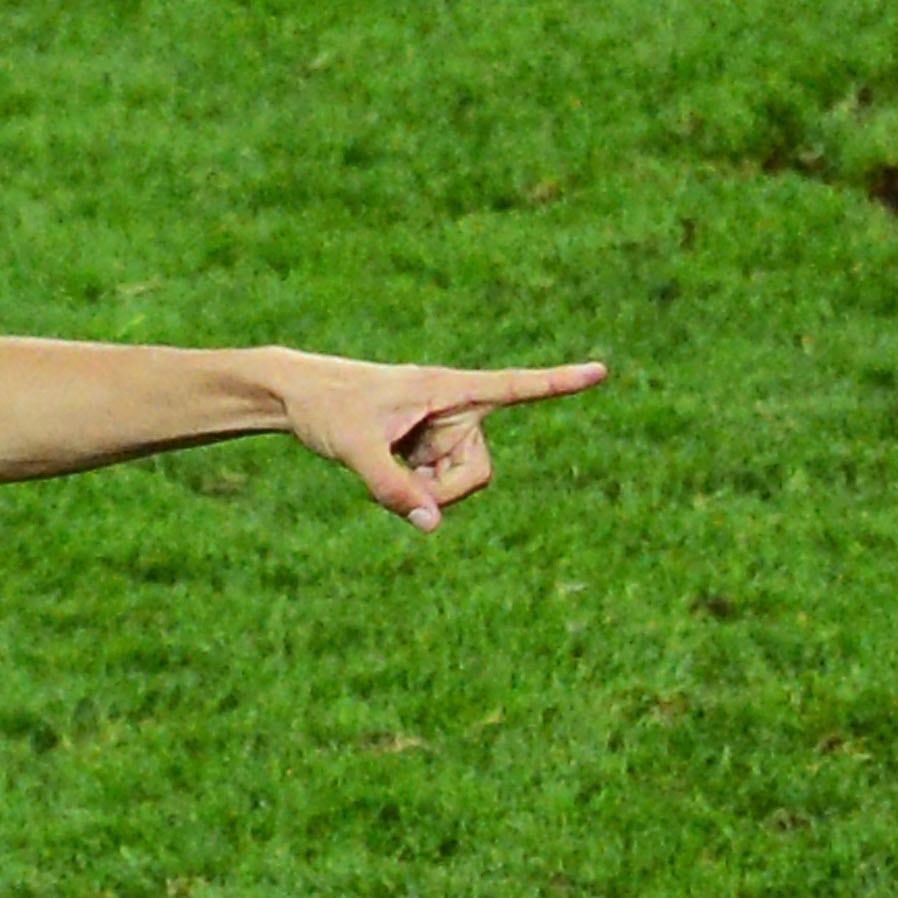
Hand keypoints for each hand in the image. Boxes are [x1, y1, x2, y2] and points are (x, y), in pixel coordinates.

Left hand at [279, 355, 610, 529]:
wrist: (297, 398)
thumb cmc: (328, 409)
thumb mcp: (355, 450)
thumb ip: (392, 489)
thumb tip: (431, 526)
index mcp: (448, 389)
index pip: (514, 387)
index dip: (557, 384)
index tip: (600, 371)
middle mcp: (454, 409)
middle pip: (478, 472)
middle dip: (445, 491)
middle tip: (401, 488)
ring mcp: (442, 430)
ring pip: (459, 485)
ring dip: (425, 492)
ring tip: (383, 465)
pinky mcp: (428, 446)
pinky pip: (436, 486)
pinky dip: (413, 490)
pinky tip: (383, 467)